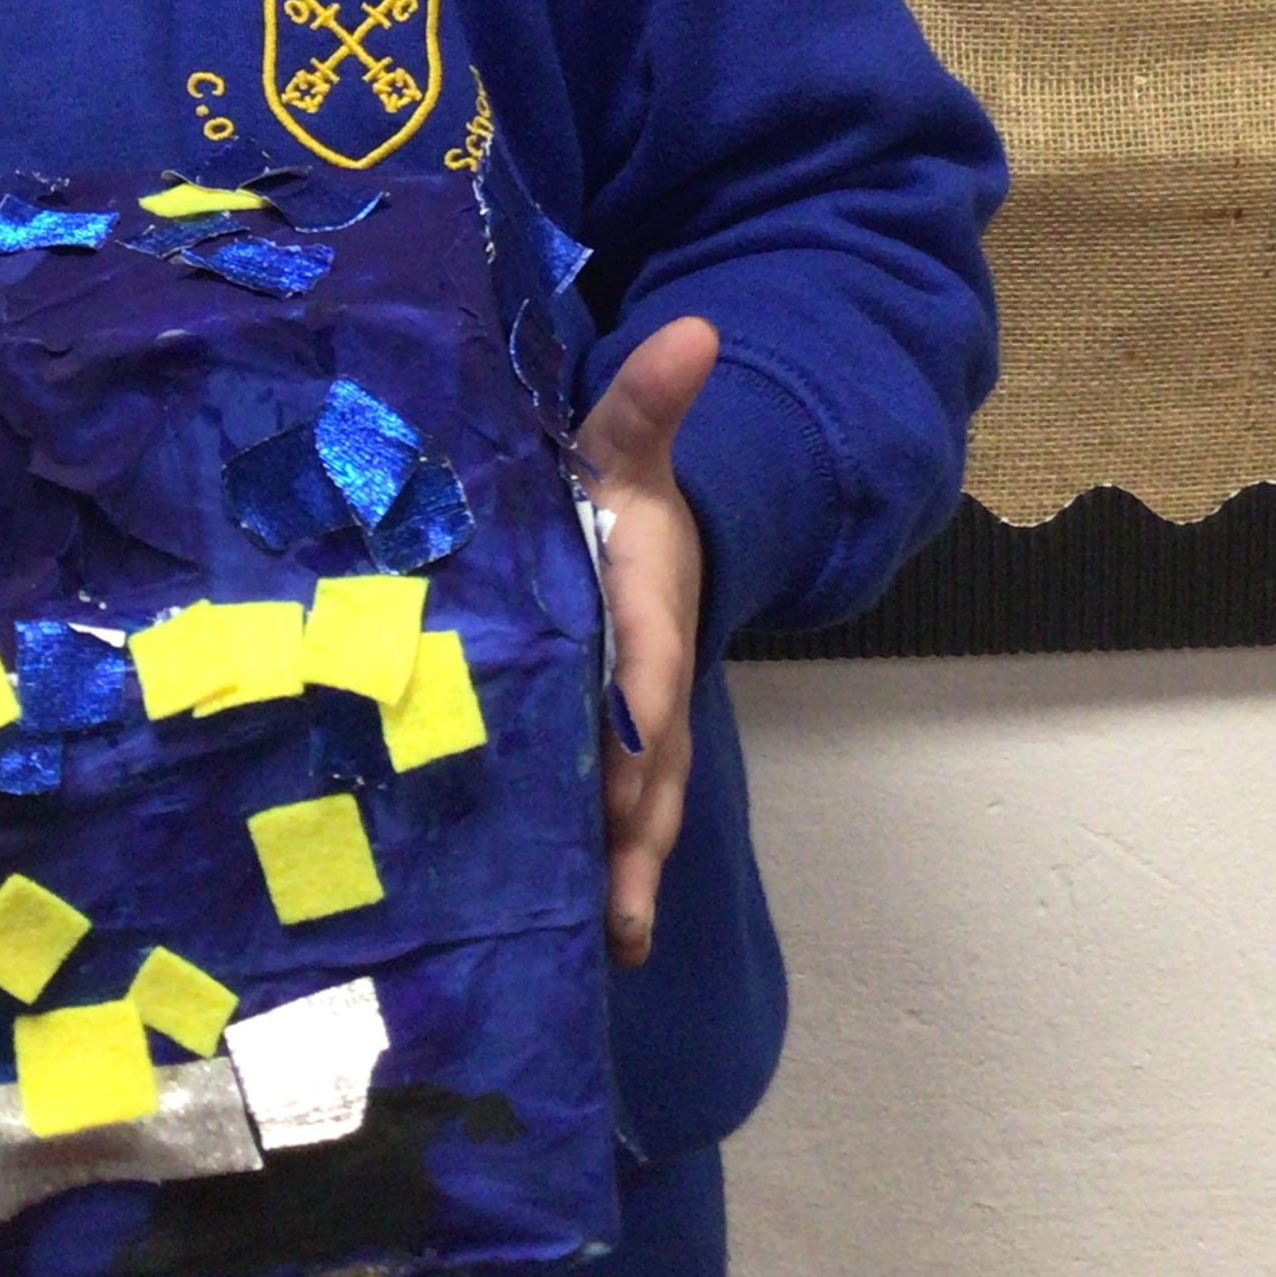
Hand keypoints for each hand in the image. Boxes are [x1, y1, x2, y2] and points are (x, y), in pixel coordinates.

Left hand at [576, 316, 716, 969]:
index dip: (635, 705)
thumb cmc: (619, 497)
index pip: (647, 659)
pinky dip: (602, 881)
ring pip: (640, 810)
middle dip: (639, 828)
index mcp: (648, 605)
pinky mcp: (604, 763)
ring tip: (614, 945)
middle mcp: (648, 684)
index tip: (617, 755)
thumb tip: (696, 326)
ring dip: (628, 875)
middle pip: (651, 761)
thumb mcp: (625, 445)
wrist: (643, 541)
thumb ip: (646, 399)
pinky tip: (579, 950)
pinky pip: (610, 826)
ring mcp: (633, 734)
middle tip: (622, 900)